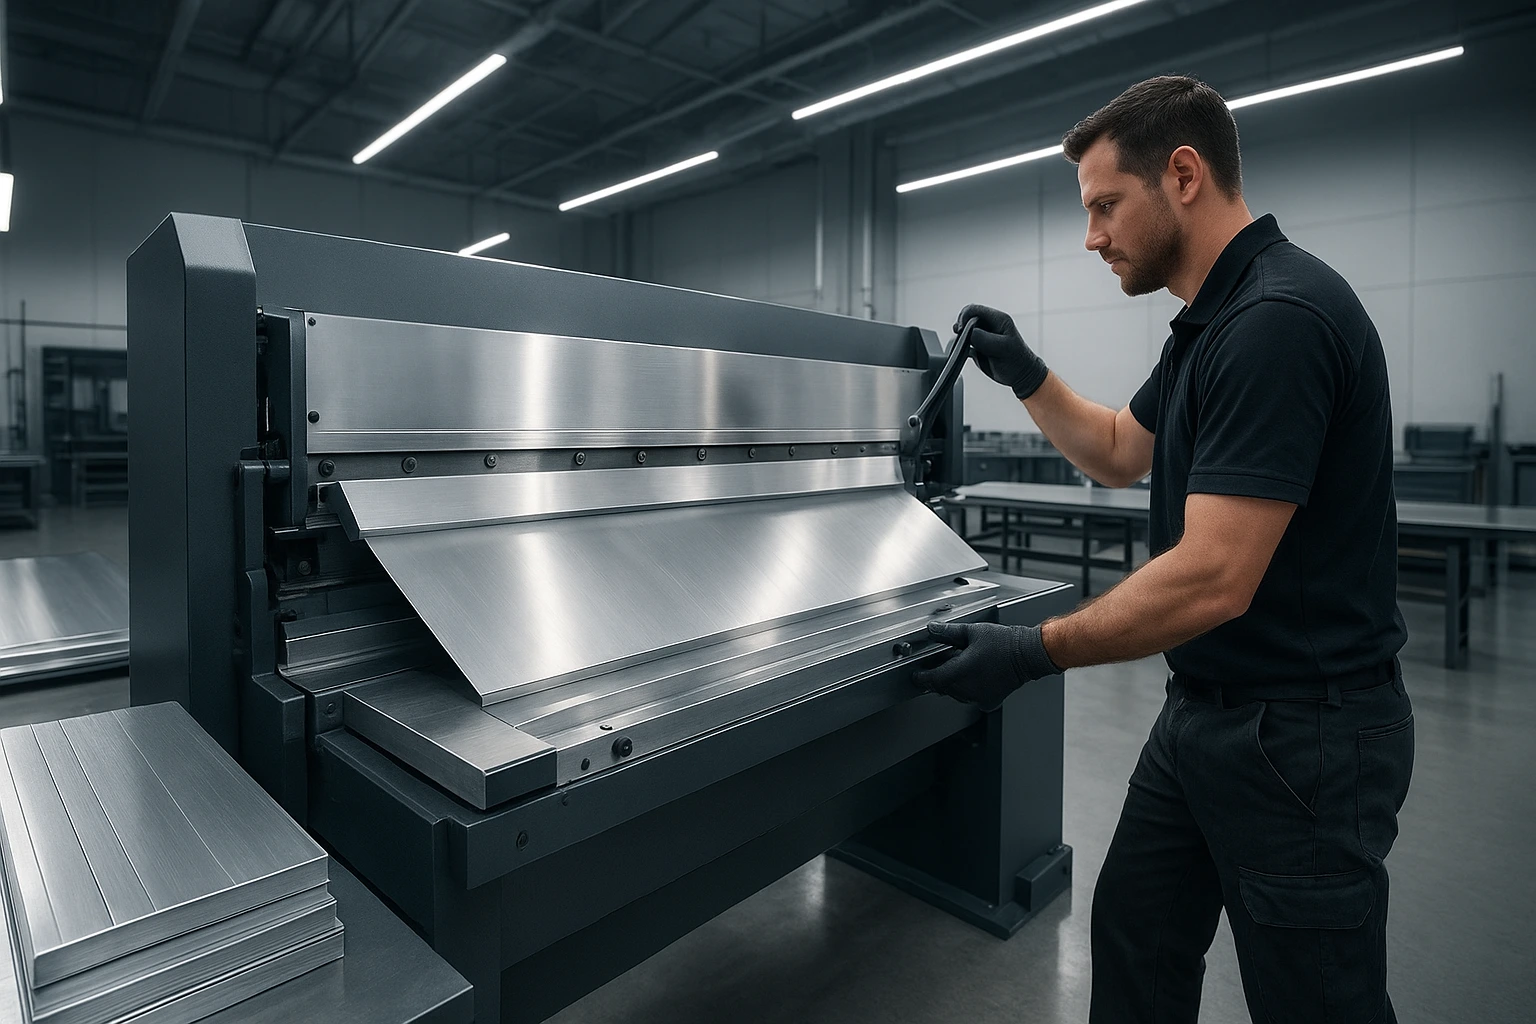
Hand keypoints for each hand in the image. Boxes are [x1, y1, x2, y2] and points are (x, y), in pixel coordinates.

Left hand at [911, 620, 1061, 711]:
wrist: (1028, 654)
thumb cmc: (1004, 643)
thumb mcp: (973, 632)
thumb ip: (948, 632)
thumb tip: (932, 629)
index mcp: (960, 672)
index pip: (932, 680)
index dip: (921, 677)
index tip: (916, 675)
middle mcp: (968, 688)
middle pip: (943, 687)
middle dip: (938, 676)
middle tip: (940, 663)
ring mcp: (978, 697)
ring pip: (955, 694)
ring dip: (953, 683)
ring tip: (960, 665)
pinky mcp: (989, 701)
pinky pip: (971, 698)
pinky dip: (968, 689)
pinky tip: (974, 676)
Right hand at [954, 303, 1047, 399]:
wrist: (1020, 376)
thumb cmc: (1017, 361)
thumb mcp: (1003, 348)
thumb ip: (985, 339)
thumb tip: (969, 333)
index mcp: (998, 319)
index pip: (975, 309)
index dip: (964, 316)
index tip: (961, 329)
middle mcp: (990, 325)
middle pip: (968, 317)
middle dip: (961, 325)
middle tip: (959, 335)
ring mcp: (984, 336)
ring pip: (966, 330)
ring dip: (960, 336)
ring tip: (960, 344)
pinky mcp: (979, 346)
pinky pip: (966, 342)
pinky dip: (961, 346)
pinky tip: (963, 351)